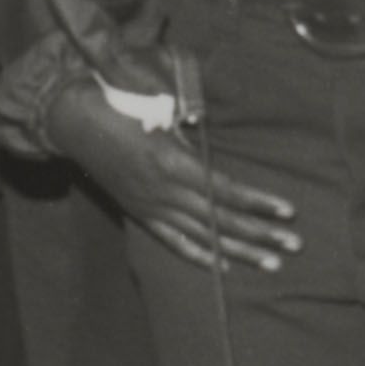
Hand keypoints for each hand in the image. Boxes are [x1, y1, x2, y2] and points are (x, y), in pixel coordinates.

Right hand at [45, 79, 300, 274]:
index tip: (287, 211)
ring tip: (272, 262)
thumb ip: (189, 110)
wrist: (70, 118)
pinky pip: (173, 240)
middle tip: (294, 244)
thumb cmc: (116, 100)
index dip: (257, 202)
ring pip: (201, 235)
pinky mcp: (139, 211)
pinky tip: (225, 266)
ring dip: (239, 250)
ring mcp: (150, 205)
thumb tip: (221, 107)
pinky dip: (200, 254)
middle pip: (220, 219)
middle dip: (260, 233)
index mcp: (169, 161)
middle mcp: (162, 190)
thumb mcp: (156, 99)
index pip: (224, 190)